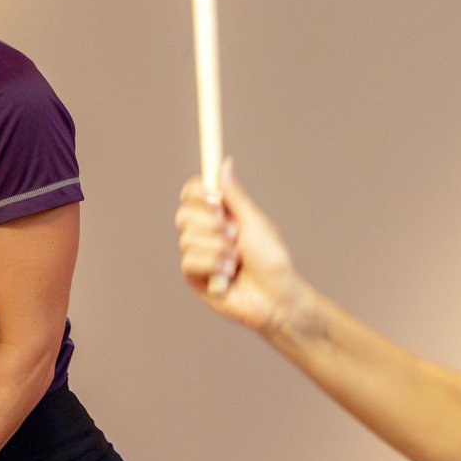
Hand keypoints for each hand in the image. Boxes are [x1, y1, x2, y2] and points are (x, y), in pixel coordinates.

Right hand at [174, 158, 309, 335]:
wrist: (276, 297)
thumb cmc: (271, 260)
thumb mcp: (254, 222)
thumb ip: (234, 195)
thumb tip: (225, 162)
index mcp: (219, 215)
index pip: (193, 193)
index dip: (198, 192)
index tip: (215, 198)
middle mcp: (205, 232)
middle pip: (184, 213)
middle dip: (211, 223)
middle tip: (234, 234)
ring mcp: (197, 254)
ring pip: (188, 239)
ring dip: (218, 249)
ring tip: (237, 261)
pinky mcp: (193, 277)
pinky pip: (189, 261)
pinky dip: (213, 265)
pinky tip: (229, 275)